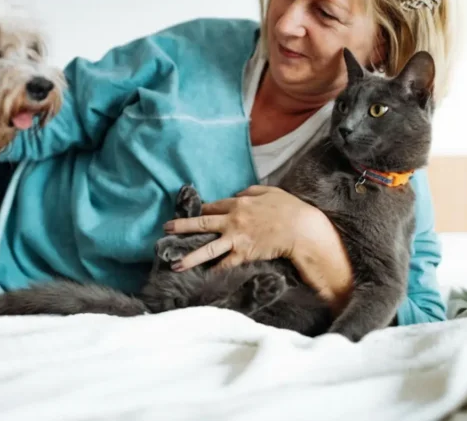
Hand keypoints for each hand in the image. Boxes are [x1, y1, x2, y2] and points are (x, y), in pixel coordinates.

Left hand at [164, 184, 353, 308]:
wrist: (301, 229)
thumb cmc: (289, 208)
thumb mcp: (269, 191)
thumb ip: (251, 192)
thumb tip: (239, 194)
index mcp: (239, 203)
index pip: (213, 207)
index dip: (201, 211)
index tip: (190, 214)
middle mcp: (233, 221)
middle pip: (202, 224)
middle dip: (182, 227)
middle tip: (165, 229)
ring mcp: (237, 239)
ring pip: (208, 248)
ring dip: (190, 256)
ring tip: (175, 263)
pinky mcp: (245, 254)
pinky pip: (226, 264)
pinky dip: (216, 270)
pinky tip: (204, 275)